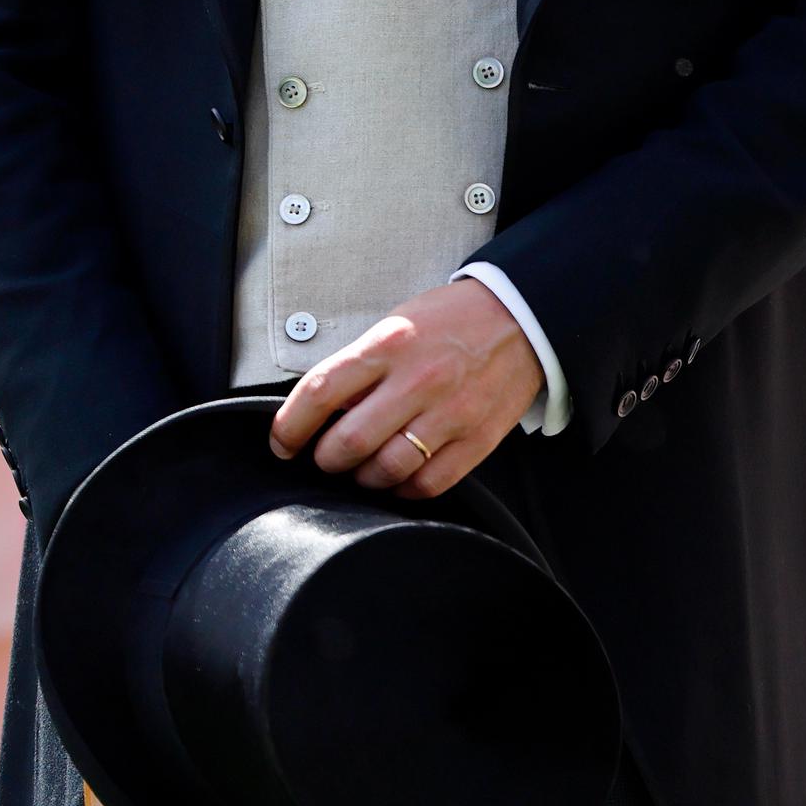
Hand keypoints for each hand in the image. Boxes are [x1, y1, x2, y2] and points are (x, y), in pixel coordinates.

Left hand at [270, 279, 544, 498]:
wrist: (522, 316)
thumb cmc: (453, 320)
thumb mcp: (397, 324)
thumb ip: (361, 366)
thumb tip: (322, 412)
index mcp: (391, 344)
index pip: (320, 392)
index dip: (289, 427)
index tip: (282, 443)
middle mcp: (419, 379)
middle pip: (347, 443)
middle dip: (326, 459)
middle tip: (327, 457)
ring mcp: (451, 412)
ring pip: (385, 471)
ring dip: (363, 477)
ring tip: (364, 467)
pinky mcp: (477, 438)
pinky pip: (427, 484)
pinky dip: (404, 489)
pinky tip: (400, 476)